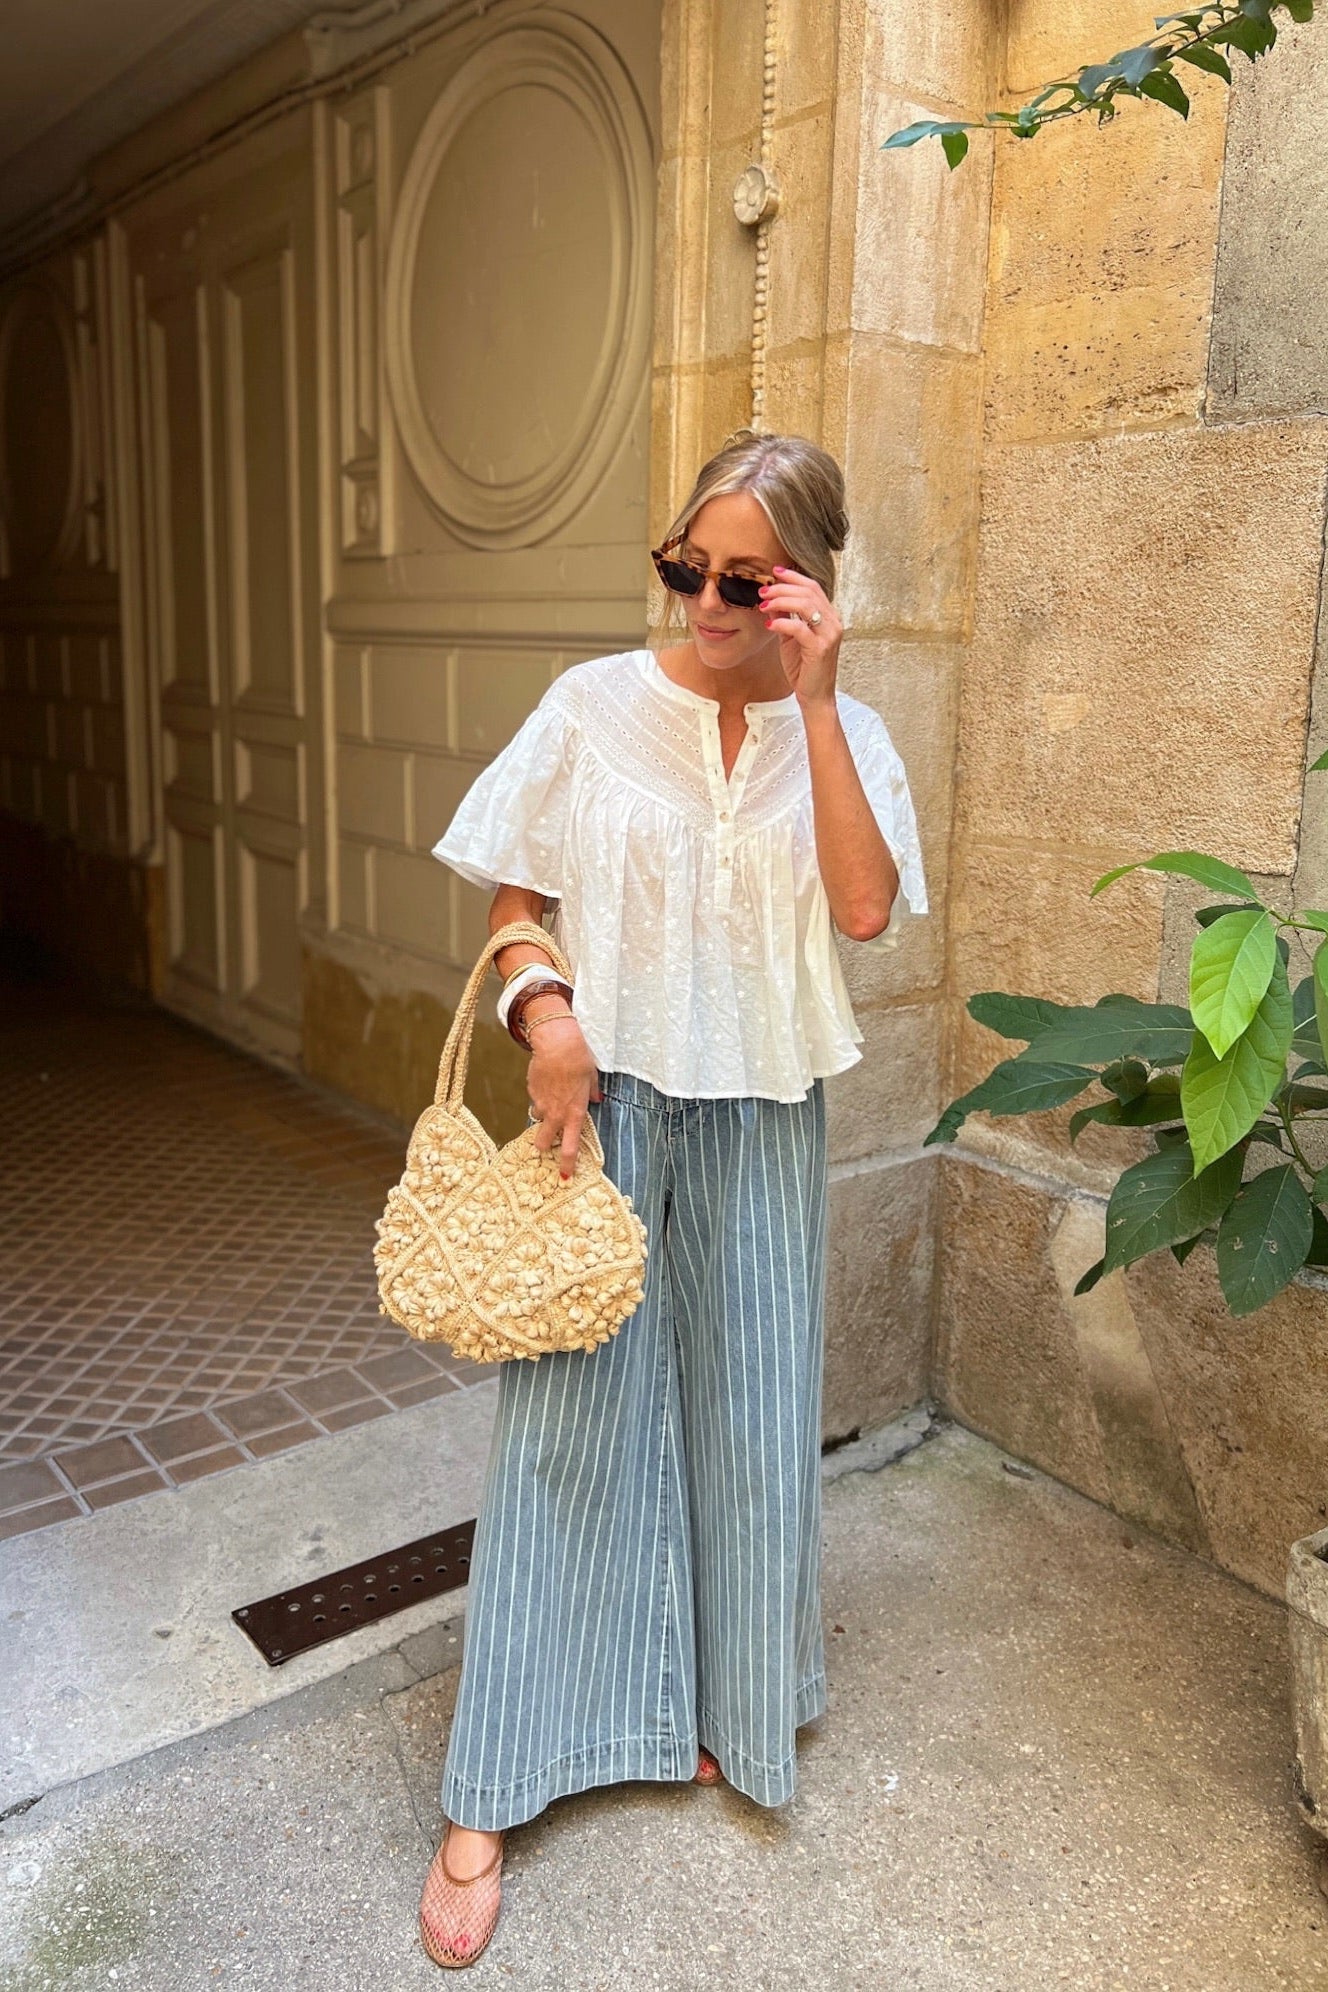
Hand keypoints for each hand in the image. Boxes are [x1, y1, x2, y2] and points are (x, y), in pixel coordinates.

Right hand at [525, 1014, 601, 1178]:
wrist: (557, 1045)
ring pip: (537, 1117)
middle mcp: (556, 1114)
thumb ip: (593, 1093)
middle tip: (546, 1143)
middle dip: (543, 1145)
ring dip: (542, 1114)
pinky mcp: (531, 1092)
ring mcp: (541, 1104)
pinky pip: (534, 1099)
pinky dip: (539, 1095)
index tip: (565, 1176)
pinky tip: (546, 1080)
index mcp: (574, 1115)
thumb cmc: (579, 1060)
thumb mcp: (591, 1078)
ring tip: (551, 1096)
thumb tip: (597, 1098)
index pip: (570, 1149)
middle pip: (543, 1142)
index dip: (567, 1166)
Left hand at [757, 565, 841, 706]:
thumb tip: (770, 600)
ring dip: (781, 601)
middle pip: (808, 592)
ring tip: (764, 604)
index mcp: (828, 616)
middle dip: (782, 588)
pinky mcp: (820, 648)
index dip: (794, 577)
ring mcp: (829, 634)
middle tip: (763, 590)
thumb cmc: (804, 668)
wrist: (814, 695)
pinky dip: (782, 624)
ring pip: (806, 605)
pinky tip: (769, 626)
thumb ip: (784, 618)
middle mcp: (833, 622)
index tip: (775, 571)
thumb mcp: (790, 638)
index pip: (813, 587)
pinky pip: (800, 628)